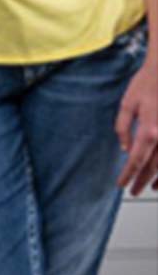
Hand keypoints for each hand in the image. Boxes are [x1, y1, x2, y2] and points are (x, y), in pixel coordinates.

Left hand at [115, 50, 157, 195]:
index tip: (121, 184)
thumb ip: (123, 127)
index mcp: (148, 130)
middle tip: (133, 190)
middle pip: (153, 167)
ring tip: (149, 188)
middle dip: (141, 181)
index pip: (136, 160)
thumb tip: (124, 149)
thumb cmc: (146, 84)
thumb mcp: (127, 103)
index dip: (128, 174)